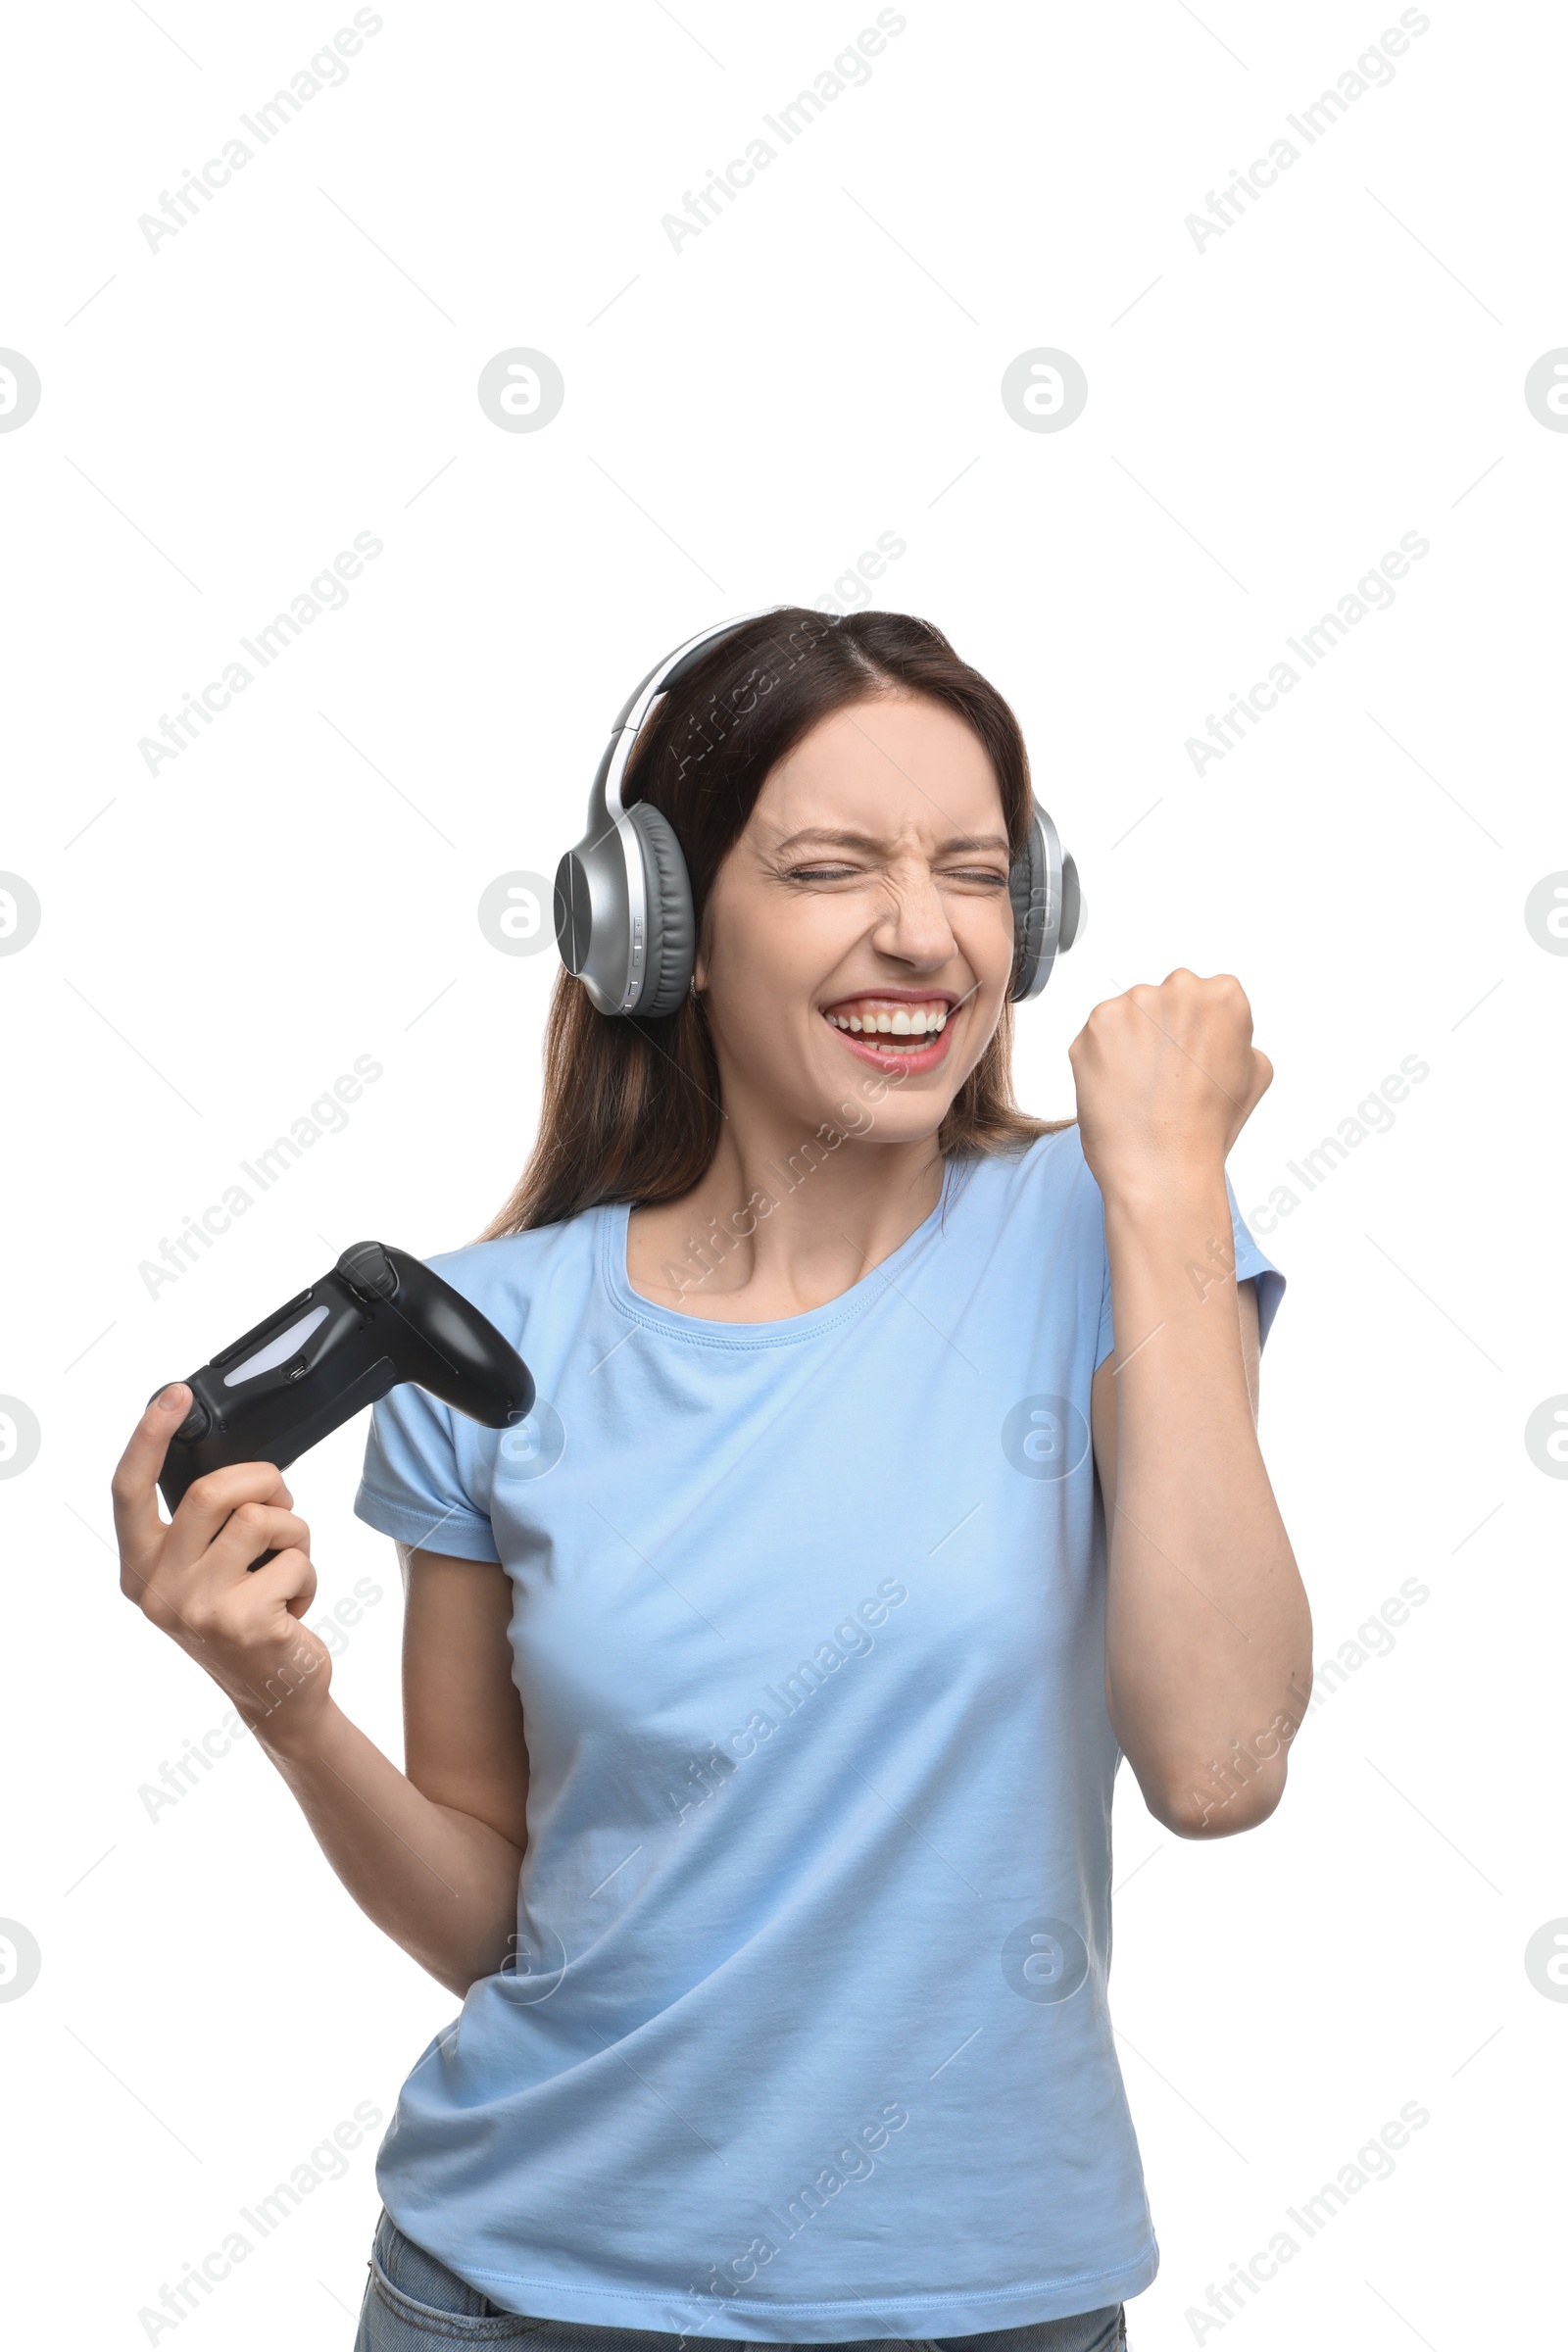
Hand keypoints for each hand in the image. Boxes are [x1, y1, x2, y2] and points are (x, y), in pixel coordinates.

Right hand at [112, 1384, 331, 1746]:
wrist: (276, 1694)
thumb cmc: (242, 1618)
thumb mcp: (201, 1576)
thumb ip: (199, 1529)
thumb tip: (235, 1472)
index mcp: (141, 1569)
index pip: (129, 1490)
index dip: (147, 1436)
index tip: (174, 1395)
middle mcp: (158, 1590)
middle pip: (211, 1492)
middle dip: (264, 1481)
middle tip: (283, 1501)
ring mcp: (199, 1609)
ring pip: (263, 1520)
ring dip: (295, 1531)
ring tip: (290, 1562)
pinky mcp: (245, 1624)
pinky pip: (295, 1560)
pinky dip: (309, 1574)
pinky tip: (295, 1606)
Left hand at [1068, 968, 1271, 1202]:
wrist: (1163, 1166)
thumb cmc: (1207, 1129)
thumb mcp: (1255, 1075)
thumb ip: (1239, 1038)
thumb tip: (1222, 1032)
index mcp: (1224, 995)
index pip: (1206, 996)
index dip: (1196, 1033)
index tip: (1192, 1060)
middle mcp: (1180, 988)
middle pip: (1163, 1000)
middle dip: (1161, 1031)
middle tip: (1164, 1077)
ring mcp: (1135, 1003)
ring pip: (1127, 1016)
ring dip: (1129, 1044)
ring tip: (1140, 1088)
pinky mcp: (1097, 1025)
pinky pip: (1097, 1035)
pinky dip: (1101, 1059)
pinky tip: (1118, 1088)